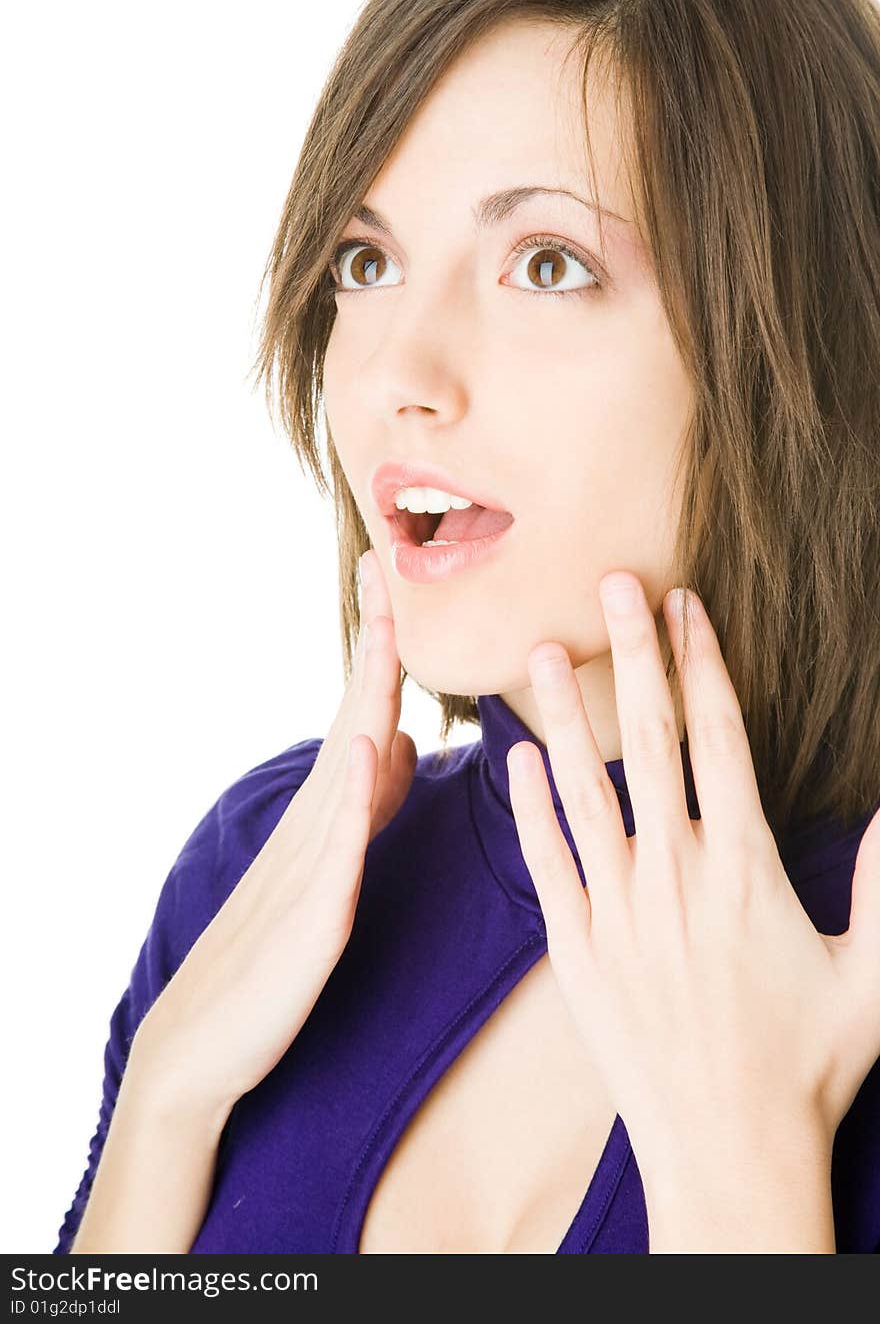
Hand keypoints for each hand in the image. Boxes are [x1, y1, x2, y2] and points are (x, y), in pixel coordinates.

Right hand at [134, 548, 416, 1113]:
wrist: (204, 1046)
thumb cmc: (274, 957)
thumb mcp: (332, 865)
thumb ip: (368, 803)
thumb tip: (404, 742)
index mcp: (329, 815)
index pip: (363, 714)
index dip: (383, 649)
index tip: (397, 579)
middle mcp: (315, 824)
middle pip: (353, 717)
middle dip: (375, 642)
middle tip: (387, 564)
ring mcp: (310, 868)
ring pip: (347, 766)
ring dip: (369, 694)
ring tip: (388, 630)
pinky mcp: (312, 921)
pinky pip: (338, 851)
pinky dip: (357, 798)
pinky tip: (373, 751)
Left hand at [506, 572, 879, 1170]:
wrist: (729, 1152)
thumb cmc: (808, 1065)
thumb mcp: (872, 975)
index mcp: (746, 866)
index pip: (720, 736)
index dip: (703, 661)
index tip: (687, 604)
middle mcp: (676, 874)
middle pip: (652, 739)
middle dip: (634, 652)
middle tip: (611, 582)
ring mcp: (618, 909)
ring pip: (585, 787)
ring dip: (565, 712)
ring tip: (543, 649)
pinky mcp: (575, 948)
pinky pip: (546, 861)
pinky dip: (528, 806)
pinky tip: (516, 755)